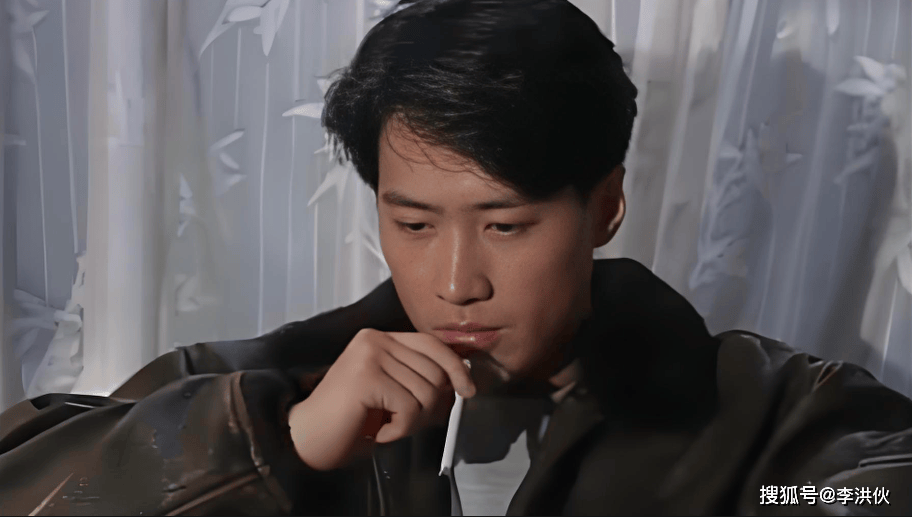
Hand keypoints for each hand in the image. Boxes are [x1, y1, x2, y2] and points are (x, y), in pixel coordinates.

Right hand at [288, 329, 475, 470]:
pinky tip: (379, 433)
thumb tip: (460, 383)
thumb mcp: (390, 390)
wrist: (308, 438)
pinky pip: (409, 408)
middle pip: (434, 371)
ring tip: (387, 427)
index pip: (432, 344)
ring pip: (425, 392)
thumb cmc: (350, 419)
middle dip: (429, 406)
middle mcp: (374, 340)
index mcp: (380, 338)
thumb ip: (417, 378)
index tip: (467, 389)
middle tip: (403, 423)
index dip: (455, 367)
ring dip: (412, 421)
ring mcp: (369, 356)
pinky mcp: (366, 378)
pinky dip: (400, 429)